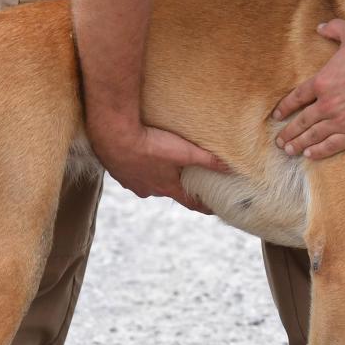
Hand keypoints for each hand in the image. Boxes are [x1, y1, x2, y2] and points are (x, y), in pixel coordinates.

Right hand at [89, 122, 229, 213]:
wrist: (113, 135)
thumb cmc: (150, 145)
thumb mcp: (183, 151)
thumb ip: (207, 159)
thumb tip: (230, 168)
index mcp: (166, 187)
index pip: (190, 202)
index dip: (203, 205)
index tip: (213, 208)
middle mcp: (149, 189)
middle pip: (168, 190)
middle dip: (178, 185)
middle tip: (188, 177)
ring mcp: (132, 182)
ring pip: (149, 181)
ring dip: (156, 174)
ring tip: (162, 163)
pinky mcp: (118, 170)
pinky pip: (133, 171)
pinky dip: (139, 166)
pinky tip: (139, 155)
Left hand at [271, 19, 344, 159]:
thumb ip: (333, 28)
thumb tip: (320, 27)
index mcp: (322, 82)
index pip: (296, 98)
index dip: (284, 108)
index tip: (276, 116)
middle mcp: (327, 104)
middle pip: (302, 121)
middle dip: (288, 132)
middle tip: (279, 141)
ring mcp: (340, 120)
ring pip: (314, 136)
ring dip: (299, 144)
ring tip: (289, 151)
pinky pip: (332, 144)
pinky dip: (320, 151)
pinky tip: (310, 155)